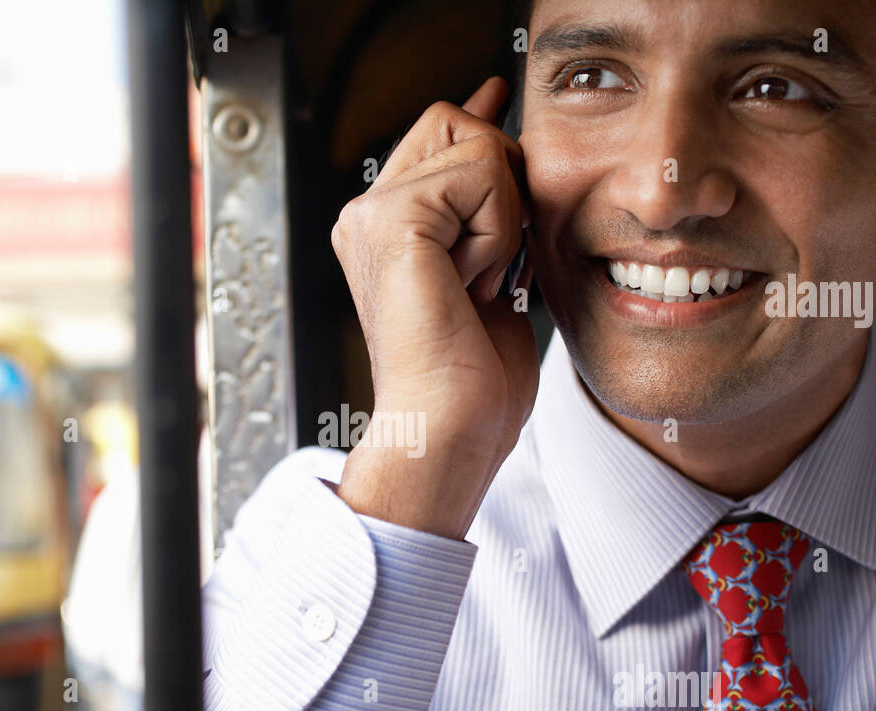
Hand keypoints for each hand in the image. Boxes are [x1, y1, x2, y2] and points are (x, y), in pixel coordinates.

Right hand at [330, 75, 538, 538]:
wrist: (452, 427)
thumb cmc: (472, 378)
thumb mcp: (492, 273)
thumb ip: (490, 212)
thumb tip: (506, 152)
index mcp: (385, 227)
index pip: (436, 134)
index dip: (480, 125)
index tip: (502, 119)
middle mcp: (368, 214)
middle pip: (453, 120)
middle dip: (501, 179)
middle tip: (492, 261)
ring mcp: (371, 214)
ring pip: (476, 142)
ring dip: (503, 216)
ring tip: (475, 281)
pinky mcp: (391, 220)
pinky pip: (482, 174)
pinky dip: (498, 231)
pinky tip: (471, 283)